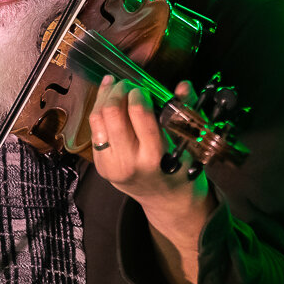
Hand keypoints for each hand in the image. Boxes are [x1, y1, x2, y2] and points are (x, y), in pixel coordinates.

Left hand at [88, 76, 214, 283]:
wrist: (166, 200)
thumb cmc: (181, 167)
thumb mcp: (189, 142)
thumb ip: (185, 110)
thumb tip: (182, 85)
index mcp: (155, 155)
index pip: (139, 113)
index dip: (138, 93)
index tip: (144, 88)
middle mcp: (129, 161)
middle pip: (112, 113)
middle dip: (118, 91)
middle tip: (127, 84)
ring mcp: (110, 164)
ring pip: (97, 119)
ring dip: (104, 96)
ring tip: (114, 84)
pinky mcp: (100, 165)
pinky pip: (94, 130)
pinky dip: (99, 111)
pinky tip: (107, 99)